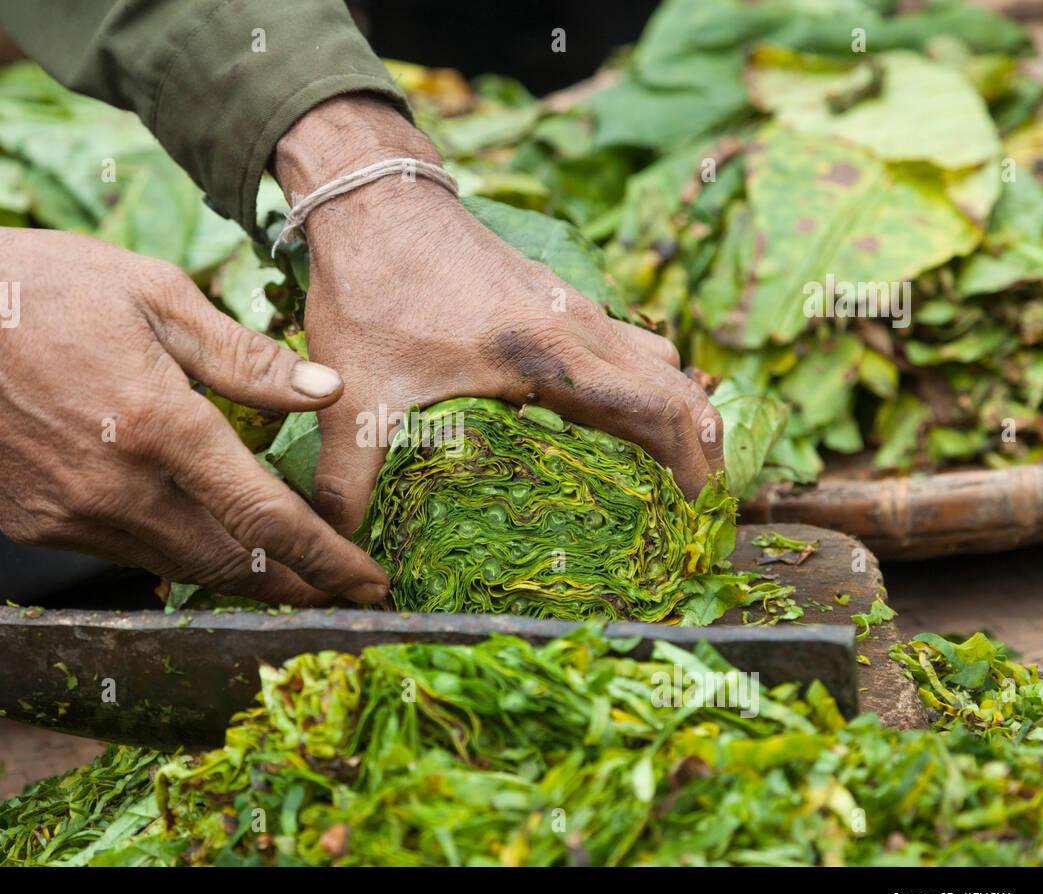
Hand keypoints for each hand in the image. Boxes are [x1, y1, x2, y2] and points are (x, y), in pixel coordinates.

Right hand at [0, 209, 388, 604]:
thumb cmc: (49, 288)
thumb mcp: (159, 294)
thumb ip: (247, 358)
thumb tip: (328, 395)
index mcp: (161, 426)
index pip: (265, 517)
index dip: (327, 559)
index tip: (371, 582)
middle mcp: (119, 489)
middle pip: (233, 564)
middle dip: (298, 584)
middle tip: (345, 587)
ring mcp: (74, 516)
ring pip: (184, 569)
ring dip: (244, 575)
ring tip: (292, 569)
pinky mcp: (41, 525)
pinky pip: (132, 553)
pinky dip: (180, 552)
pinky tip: (204, 533)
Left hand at [273, 95, 723, 535]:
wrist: (371, 198)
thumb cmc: (370, 289)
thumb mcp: (354, 393)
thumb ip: (348, 477)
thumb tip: (339, 545)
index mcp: (548, 352)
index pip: (657, 407)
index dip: (693, 462)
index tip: (703, 512)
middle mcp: (578, 326)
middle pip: (675, 388)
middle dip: (700, 448)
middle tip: (697, 507)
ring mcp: (572, 307)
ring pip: (654, 364)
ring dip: (671, 412)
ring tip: (662, 474)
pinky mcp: (555, 298)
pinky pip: (622, 347)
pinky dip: (638, 386)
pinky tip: (605, 422)